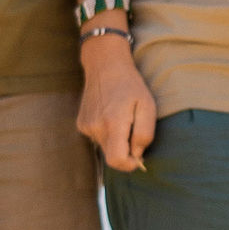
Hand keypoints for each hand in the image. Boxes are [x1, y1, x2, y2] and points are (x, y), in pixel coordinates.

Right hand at [76, 36, 160, 171]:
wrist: (105, 65)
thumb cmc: (131, 84)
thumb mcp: (148, 105)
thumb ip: (145, 133)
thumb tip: (137, 154)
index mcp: (113, 123)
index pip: (116, 161)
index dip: (129, 164)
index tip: (138, 156)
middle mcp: (96, 127)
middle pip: (111, 156)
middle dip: (125, 151)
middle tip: (133, 130)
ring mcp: (86, 126)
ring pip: (105, 147)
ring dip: (116, 141)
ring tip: (122, 118)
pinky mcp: (81, 123)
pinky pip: (97, 137)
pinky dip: (107, 132)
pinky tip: (110, 114)